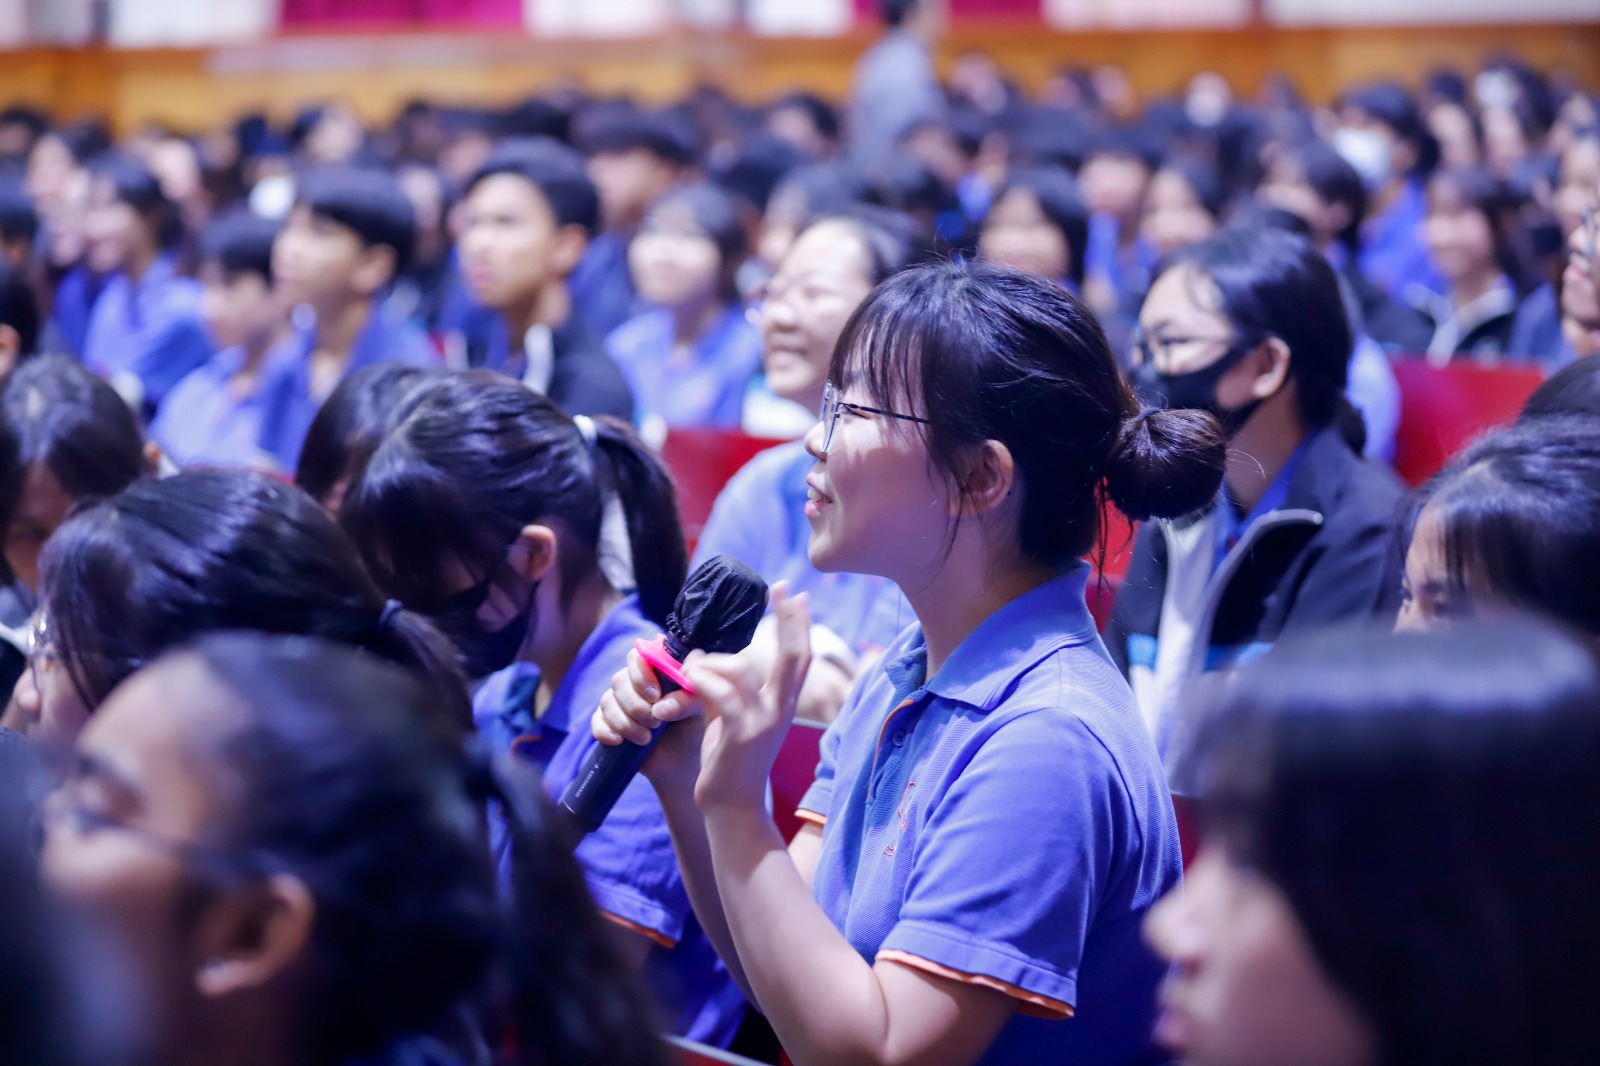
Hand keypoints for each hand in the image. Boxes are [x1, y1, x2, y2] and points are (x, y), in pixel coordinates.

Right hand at [593, 644, 704, 791]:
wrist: (679, 762)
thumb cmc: (691, 730)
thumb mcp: (697, 712)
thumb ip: (685, 702)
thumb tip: (659, 707)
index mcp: (655, 672)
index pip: (638, 657)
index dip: (642, 675)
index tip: (655, 697)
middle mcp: (634, 683)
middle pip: (619, 680)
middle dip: (636, 705)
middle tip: (655, 724)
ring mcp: (618, 703)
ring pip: (607, 701)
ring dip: (625, 722)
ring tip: (645, 739)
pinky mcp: (607, 723)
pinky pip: (597, 721)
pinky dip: (605, 731)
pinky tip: (619, 741)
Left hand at [684, 585, 810, 811]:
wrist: (733, 808)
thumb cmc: (730, 763)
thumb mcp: (732, 719)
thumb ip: (723, 688)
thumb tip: (701, 658)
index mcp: (782, 705)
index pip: (799, 657)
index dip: (799, 625)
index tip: (795, 596)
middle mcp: (781, 710)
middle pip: (793, 655)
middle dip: (789, 619)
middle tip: (782, 589)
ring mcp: (764, 722)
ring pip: (740, 669)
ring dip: (708, 663)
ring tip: (688, 672)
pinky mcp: (741, 734)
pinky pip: (721, 693)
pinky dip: (701, 681)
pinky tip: (686, 684)